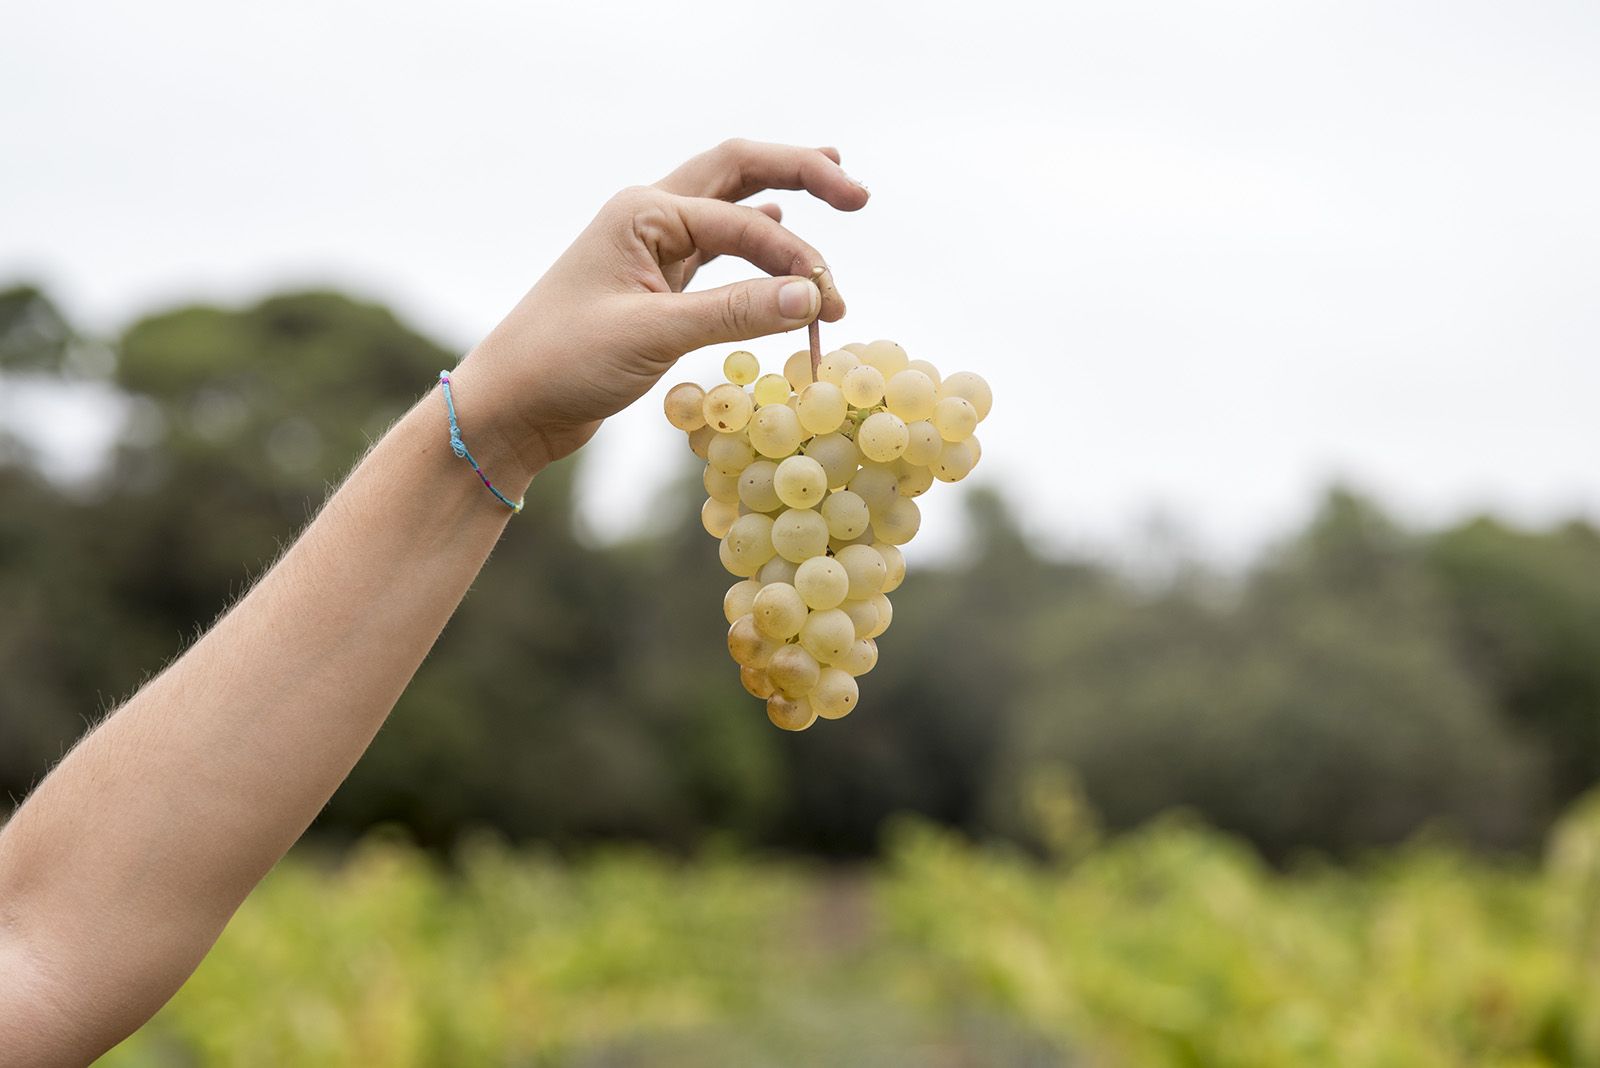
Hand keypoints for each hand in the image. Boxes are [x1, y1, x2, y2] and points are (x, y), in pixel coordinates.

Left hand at [451, 139, 869, 479]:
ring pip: (730, 207)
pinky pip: (716, 246)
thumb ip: (736, 312)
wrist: (509, 405)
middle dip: (801, 172)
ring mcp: (651, 249)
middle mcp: (649, 216)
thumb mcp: (654, 335)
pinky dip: (753, 238)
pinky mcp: (655, 286)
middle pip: (738, 171)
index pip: (743, 220)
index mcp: (644, 212)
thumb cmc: (564, 362)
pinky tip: (777, 229)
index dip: (794, 259)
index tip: (828, 306)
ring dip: (782, 200)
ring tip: (837, 188)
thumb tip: (814, 297)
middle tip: (857, 193)